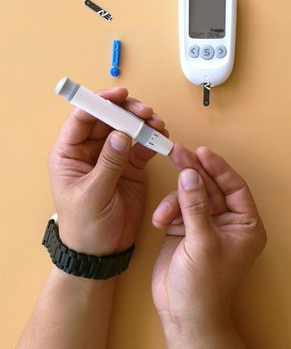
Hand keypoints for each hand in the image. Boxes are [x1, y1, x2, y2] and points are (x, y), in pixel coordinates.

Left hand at [48, 87, 167, 254]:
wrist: (101, 252)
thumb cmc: (85, 226)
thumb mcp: (94, 194)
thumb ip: (108, 163)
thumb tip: (122, 135)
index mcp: (69, 154)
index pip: (82, 119)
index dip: (99, 103)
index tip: (119, 95)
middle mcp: (90, 151)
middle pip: (108, 119)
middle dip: (128, 112)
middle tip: (146, 112)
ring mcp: (112, 157)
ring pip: (128, 129)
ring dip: (144, 124)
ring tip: (158, 125)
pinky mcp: (131, 167)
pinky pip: (142, 145)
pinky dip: (153, 139)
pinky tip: (162, 138)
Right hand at [151, 146, 266, 348]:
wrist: (184, 314)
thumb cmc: (205, 286)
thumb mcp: (202, 242)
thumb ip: (196, 206)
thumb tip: (190, 174)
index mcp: (245, 225)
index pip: (235, 187)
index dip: (219, 168)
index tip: (202, 152)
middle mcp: (228, 222)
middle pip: (212, 187)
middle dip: (194, 172)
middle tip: (177, 152)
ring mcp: (206, 225)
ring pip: (192, 196)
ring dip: (176, 199)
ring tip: (165, 213)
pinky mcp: (187, 230)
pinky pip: (178, 208)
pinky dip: (168, 211)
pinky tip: (161, 221)